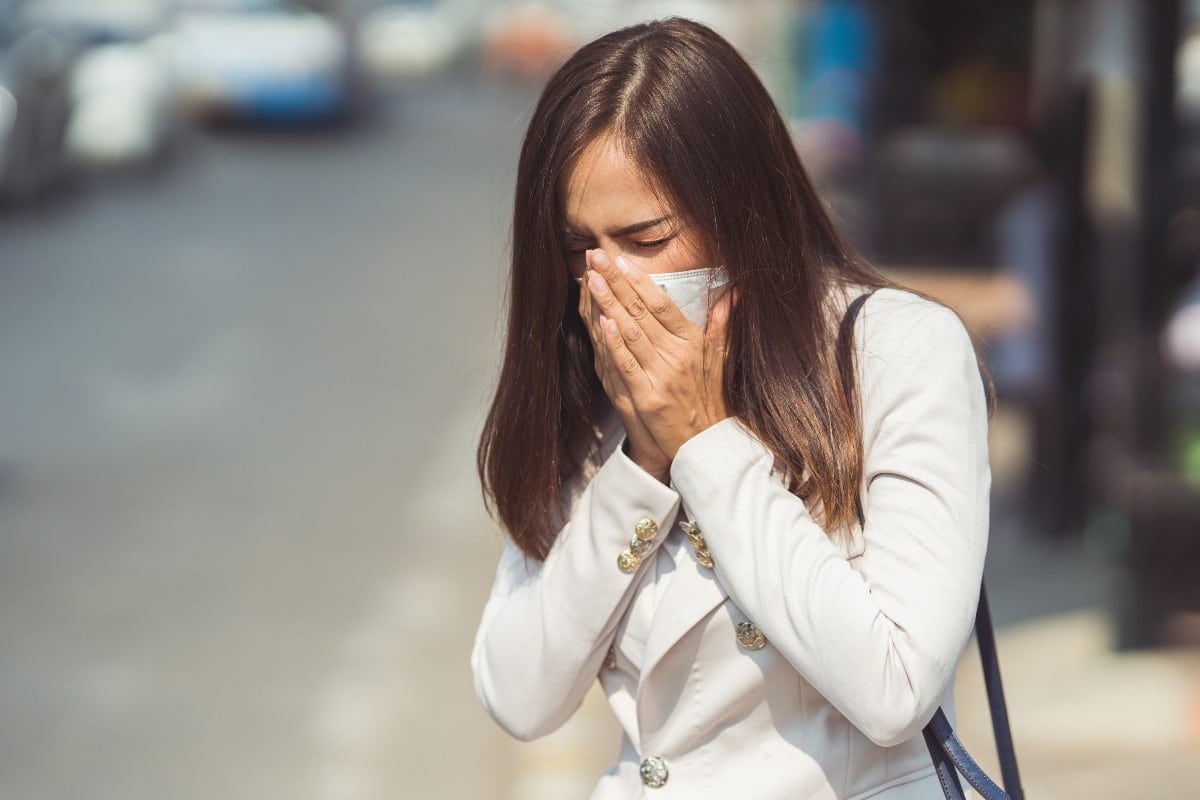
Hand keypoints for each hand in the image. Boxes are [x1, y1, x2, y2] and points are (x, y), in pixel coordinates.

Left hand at [583, 250, 730, 460]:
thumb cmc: (712, 400)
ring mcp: (661, 376)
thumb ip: (723, 323)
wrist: (706, 446)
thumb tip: (734, 292)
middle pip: (641, 312)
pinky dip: (614, 343)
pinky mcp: (647, 398)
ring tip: (592, 278)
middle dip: (616, 281)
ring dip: (609, 303)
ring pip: (630, 332)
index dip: (640, 280)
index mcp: (692, 342)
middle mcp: (677, 355)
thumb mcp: (722, 359)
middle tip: (597, 255)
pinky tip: (602, 321)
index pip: (662, 304)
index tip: (622, 260)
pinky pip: (627, 365)